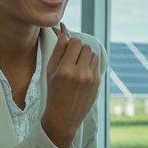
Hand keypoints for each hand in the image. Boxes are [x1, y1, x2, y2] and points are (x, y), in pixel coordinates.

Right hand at [42, 24, 100, 147]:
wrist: (63, 117)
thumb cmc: (53, 92)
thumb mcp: (50, 71)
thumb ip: (58, 50)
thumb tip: (64, 30)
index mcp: (65, 70)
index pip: (75, 42)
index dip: (71, 41)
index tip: (66, 45)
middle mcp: (80, 74)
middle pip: (85, 46)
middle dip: (78, 48)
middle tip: (70, 56)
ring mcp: (91, 79)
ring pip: (93, 54)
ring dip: (85, 55)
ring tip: (76, 65)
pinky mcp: (97, 82)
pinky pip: (96, 64)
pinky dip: (90, 64)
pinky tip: (81, 73)